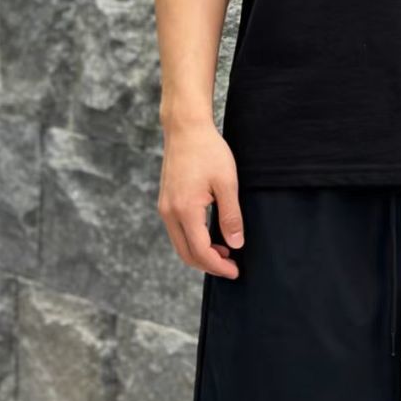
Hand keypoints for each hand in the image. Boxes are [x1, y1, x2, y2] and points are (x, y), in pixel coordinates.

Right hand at [157, 121, 245, 278]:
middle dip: (209, 265)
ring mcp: (164, 208)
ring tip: (224, 251)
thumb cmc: (209, 151)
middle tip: (231, 266)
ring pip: (180, 244)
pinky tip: (210, 235)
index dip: (218, 266)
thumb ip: (231, 216)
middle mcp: (170, 213)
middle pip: (186, 254)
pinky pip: (177, 231)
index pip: (201, 252)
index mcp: (185, 210)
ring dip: (200, 253)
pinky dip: (192, 240)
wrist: (186, 129)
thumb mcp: (227, 183)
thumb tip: (236, 244)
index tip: (235, 271)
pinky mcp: (165, 202)